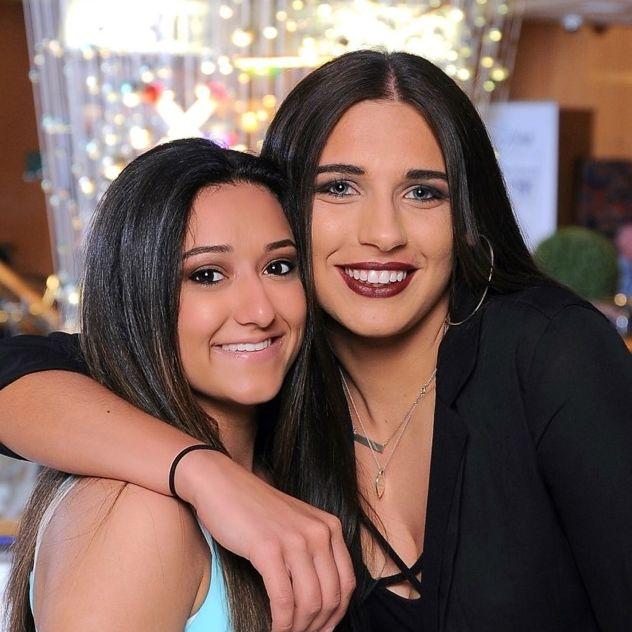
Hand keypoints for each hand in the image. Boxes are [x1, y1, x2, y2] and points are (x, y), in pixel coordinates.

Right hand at [176, 450, 355, 631]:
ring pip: (310, 602)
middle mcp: (318, 532)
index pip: (346, 582)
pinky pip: (283, 599)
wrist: (222, 484)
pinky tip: (274, 629)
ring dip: (299, 628)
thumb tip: (320, 600)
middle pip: (331, 596)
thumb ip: (312, 551)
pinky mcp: (268, 549)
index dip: (337, 613)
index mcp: (329, 527)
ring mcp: (295, 540)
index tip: (323, 628)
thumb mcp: (295, 524)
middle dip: (318, 625)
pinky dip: (281, 622)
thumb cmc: (255, 509)